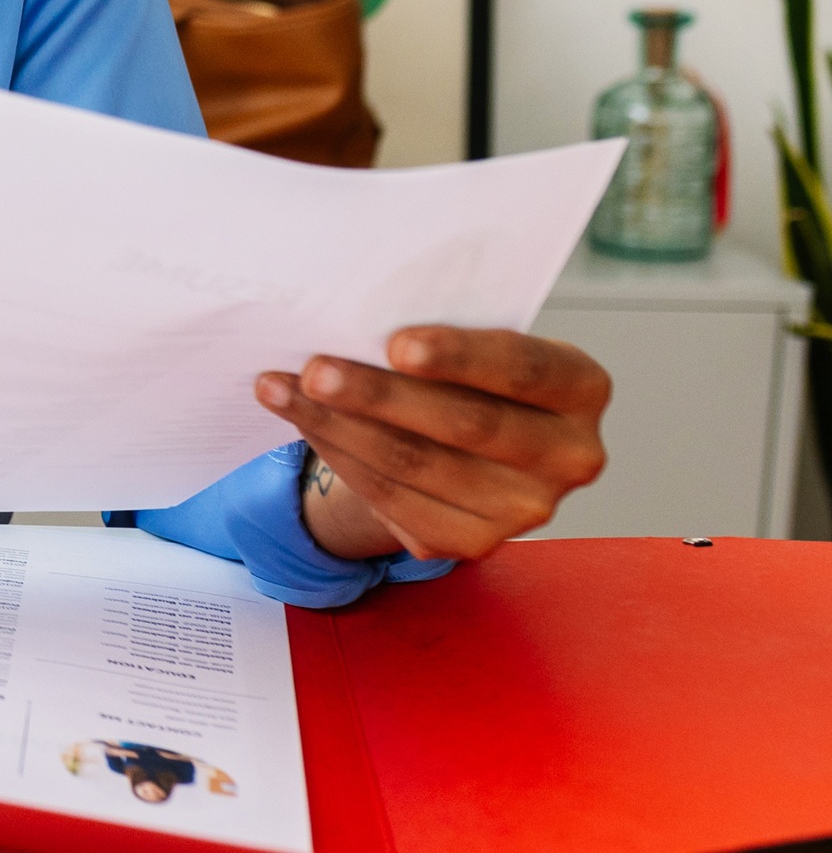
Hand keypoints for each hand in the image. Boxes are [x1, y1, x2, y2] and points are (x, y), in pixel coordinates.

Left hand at [256, 326, 608, 563]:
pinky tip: (301, 421)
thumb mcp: (477, 345)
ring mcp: (523, 509)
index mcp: (581, 388)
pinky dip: (338, 454)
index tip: (396, 343)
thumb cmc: (469, 373)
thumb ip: (443, 337)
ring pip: (416, 464)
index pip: (525, 369)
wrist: (463, 443)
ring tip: (280, 388)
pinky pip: (392, 497)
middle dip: (379, 395)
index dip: (461, 356)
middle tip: (315, 369)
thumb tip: (352, 321)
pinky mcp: (471, 540)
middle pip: (465, 424)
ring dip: (337, 424)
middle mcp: (569, 456)